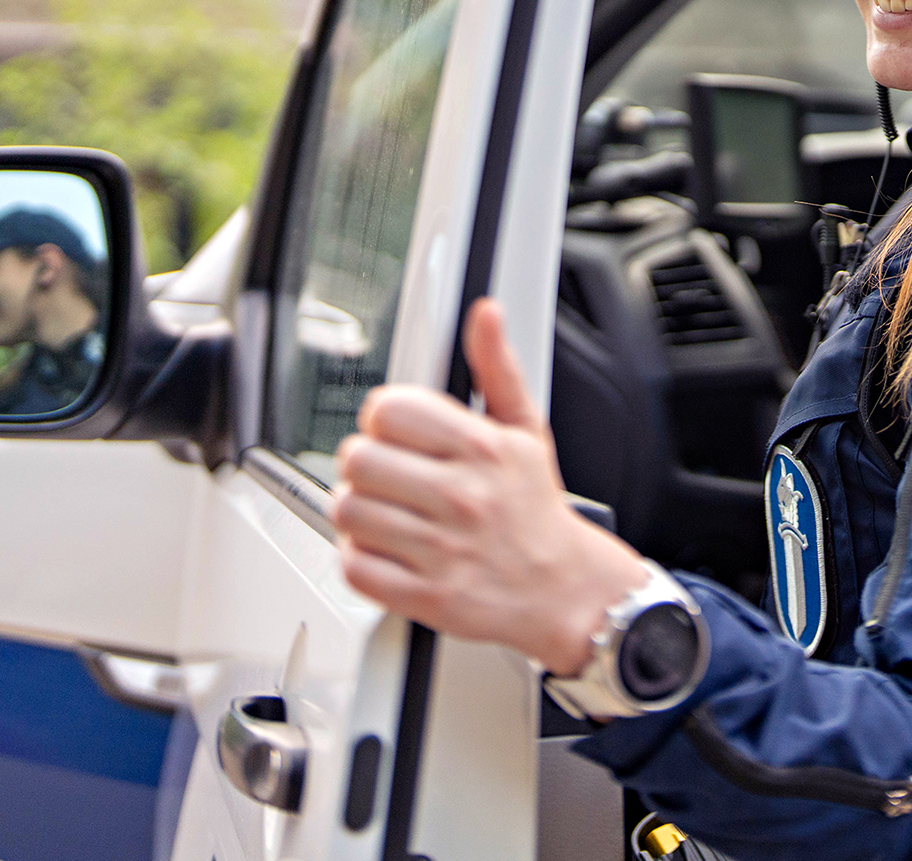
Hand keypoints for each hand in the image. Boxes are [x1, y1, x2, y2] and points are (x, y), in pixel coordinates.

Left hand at [332, 298, 647, 674]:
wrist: (564, 589)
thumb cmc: (535, 508)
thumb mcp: (526, 429)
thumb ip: (498, 368)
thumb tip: (486, 314)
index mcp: (483, 449)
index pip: (389, 411)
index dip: (384, 419)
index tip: (398, 434)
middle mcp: (462, 498)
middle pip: (358, 460)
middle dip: (366, 465)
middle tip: (389, 475)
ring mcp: (443, 550)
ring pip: (348, 512)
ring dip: (358, 511)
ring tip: (386, 513)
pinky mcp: (426, 596)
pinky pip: (354, 567)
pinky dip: (361, 559)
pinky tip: (387, 549)